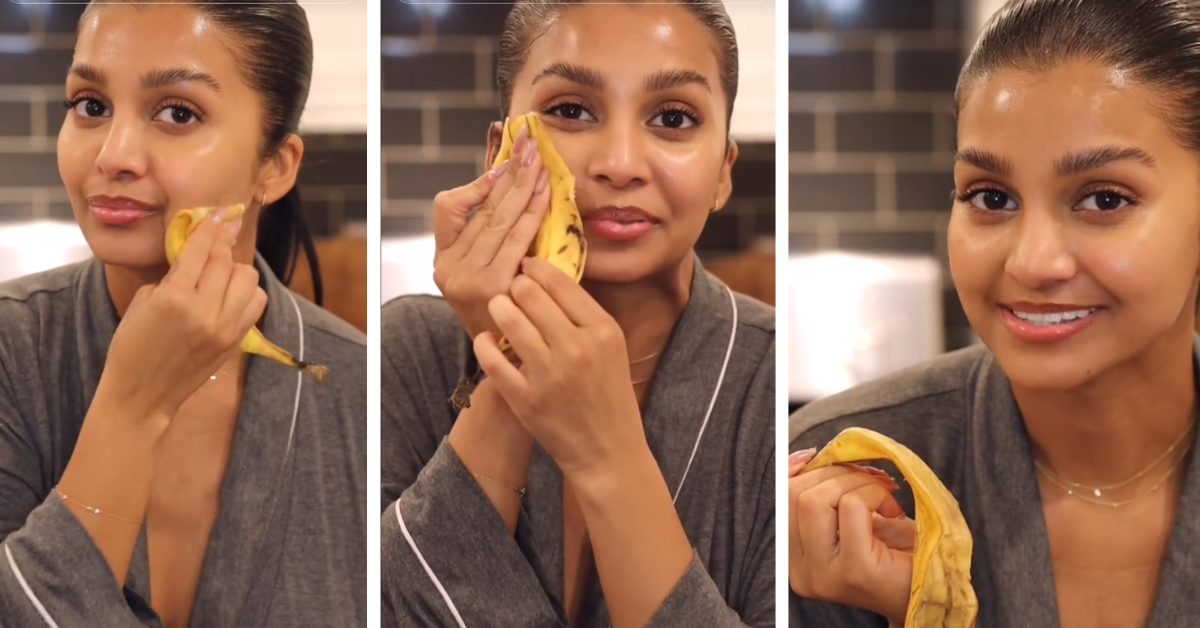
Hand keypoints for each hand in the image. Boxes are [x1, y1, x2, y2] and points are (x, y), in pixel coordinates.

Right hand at [99, 206, 266, 421]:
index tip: (219, 212)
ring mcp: (224, 327)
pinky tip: (231, 294)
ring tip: (219, 274)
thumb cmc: (131, 347)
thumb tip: (196, 256)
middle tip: (215, 240)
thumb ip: (172, 277)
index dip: (210, 227)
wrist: (142, 395)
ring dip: (235, 269)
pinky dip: (247, 292)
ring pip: (248, 279)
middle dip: (220, 246)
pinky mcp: (235, 340)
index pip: (201, 250)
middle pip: (226, 261)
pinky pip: (256, 303)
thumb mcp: (142, 303)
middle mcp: (204, 310)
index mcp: (174, 297)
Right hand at [432, 123, 550, 339]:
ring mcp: (467, 280)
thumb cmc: (509, 315)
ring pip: (499, 220)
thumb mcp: (490, 277)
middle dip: (508, 174)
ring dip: (523, 188)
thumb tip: (515, 187)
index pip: (446, 209)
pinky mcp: (491, 287)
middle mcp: (448, 270)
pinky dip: (532, 214)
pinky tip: (545, 195)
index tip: (503, 166)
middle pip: (480, 210)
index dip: (475, 184)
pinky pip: (516, 240)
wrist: (513, 365)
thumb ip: (495, 240)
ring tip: (540, 165)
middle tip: (530, 146)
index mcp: (443, 262)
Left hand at [473, 257, 643, 476]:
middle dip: (516, 286)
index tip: (527, 266)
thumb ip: (584, 314)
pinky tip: (487, 338)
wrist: (609, 451)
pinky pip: (492, 359)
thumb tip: (547, 275)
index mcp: (603, 331)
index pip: (560, 283)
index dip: (537, 268)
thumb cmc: (609, 394)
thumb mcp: (612, 347)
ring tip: (498, 307)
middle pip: (530, 294)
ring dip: (498, 307)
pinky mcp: (526, 400)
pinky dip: (485, 343)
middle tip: (512, 288)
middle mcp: (577, 349)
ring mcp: (549, 376)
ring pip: (509, 319)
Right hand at [788, 449, 914, 625]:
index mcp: (795, 559)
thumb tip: (806, 456)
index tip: (821, 454)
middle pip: (796, 495)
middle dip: (837, 474)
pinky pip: (852, 506)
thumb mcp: (849, 522)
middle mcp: (801, 571)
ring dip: (857, 482)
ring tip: (883, 496)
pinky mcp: (854, 569)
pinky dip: (875, 494)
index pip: (781, 499)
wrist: (931, 591)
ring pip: (817, 498)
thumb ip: (824, 495)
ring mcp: (824, 573)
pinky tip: (893, 511)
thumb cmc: (894, 554)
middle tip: (872, 480)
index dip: (798, 469)